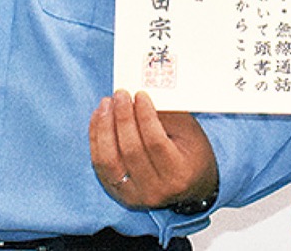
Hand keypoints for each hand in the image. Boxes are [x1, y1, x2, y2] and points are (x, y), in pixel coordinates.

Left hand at [89, 90, 218, 209]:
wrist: (191, 190)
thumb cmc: (193, 157)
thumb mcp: (190, 134)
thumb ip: (168, 116)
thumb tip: (140, 97)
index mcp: (178, 174)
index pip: (155, 142)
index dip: (144, 116)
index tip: (139, 95)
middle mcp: (155, 190)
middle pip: (130, 150)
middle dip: (122, 117)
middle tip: (120, 95)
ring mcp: (134, 196)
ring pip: (109, 160)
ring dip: (104, 128)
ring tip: (106, 105)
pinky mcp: (119, 194)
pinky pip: (100, 165)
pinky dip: (96, 140)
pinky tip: (99, 120)